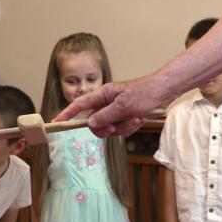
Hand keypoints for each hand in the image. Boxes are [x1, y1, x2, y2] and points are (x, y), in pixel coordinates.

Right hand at [55, 75, 171, 136]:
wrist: (165, 92)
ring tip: (135, 120)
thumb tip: (90, 124)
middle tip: (113, 129)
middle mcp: (107, 103)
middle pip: (95, 123)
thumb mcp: (124, 105)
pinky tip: (140, 120)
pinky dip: (130, 128)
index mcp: (103, 95)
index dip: (67, 114)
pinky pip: (121, 130)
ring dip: (122, 128)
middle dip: (105, 129)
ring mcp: (116, 111)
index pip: (79, 105)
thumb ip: (105, 116)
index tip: (56, 123)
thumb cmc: (145, 93)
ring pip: (109, 129)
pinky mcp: (126, 118)